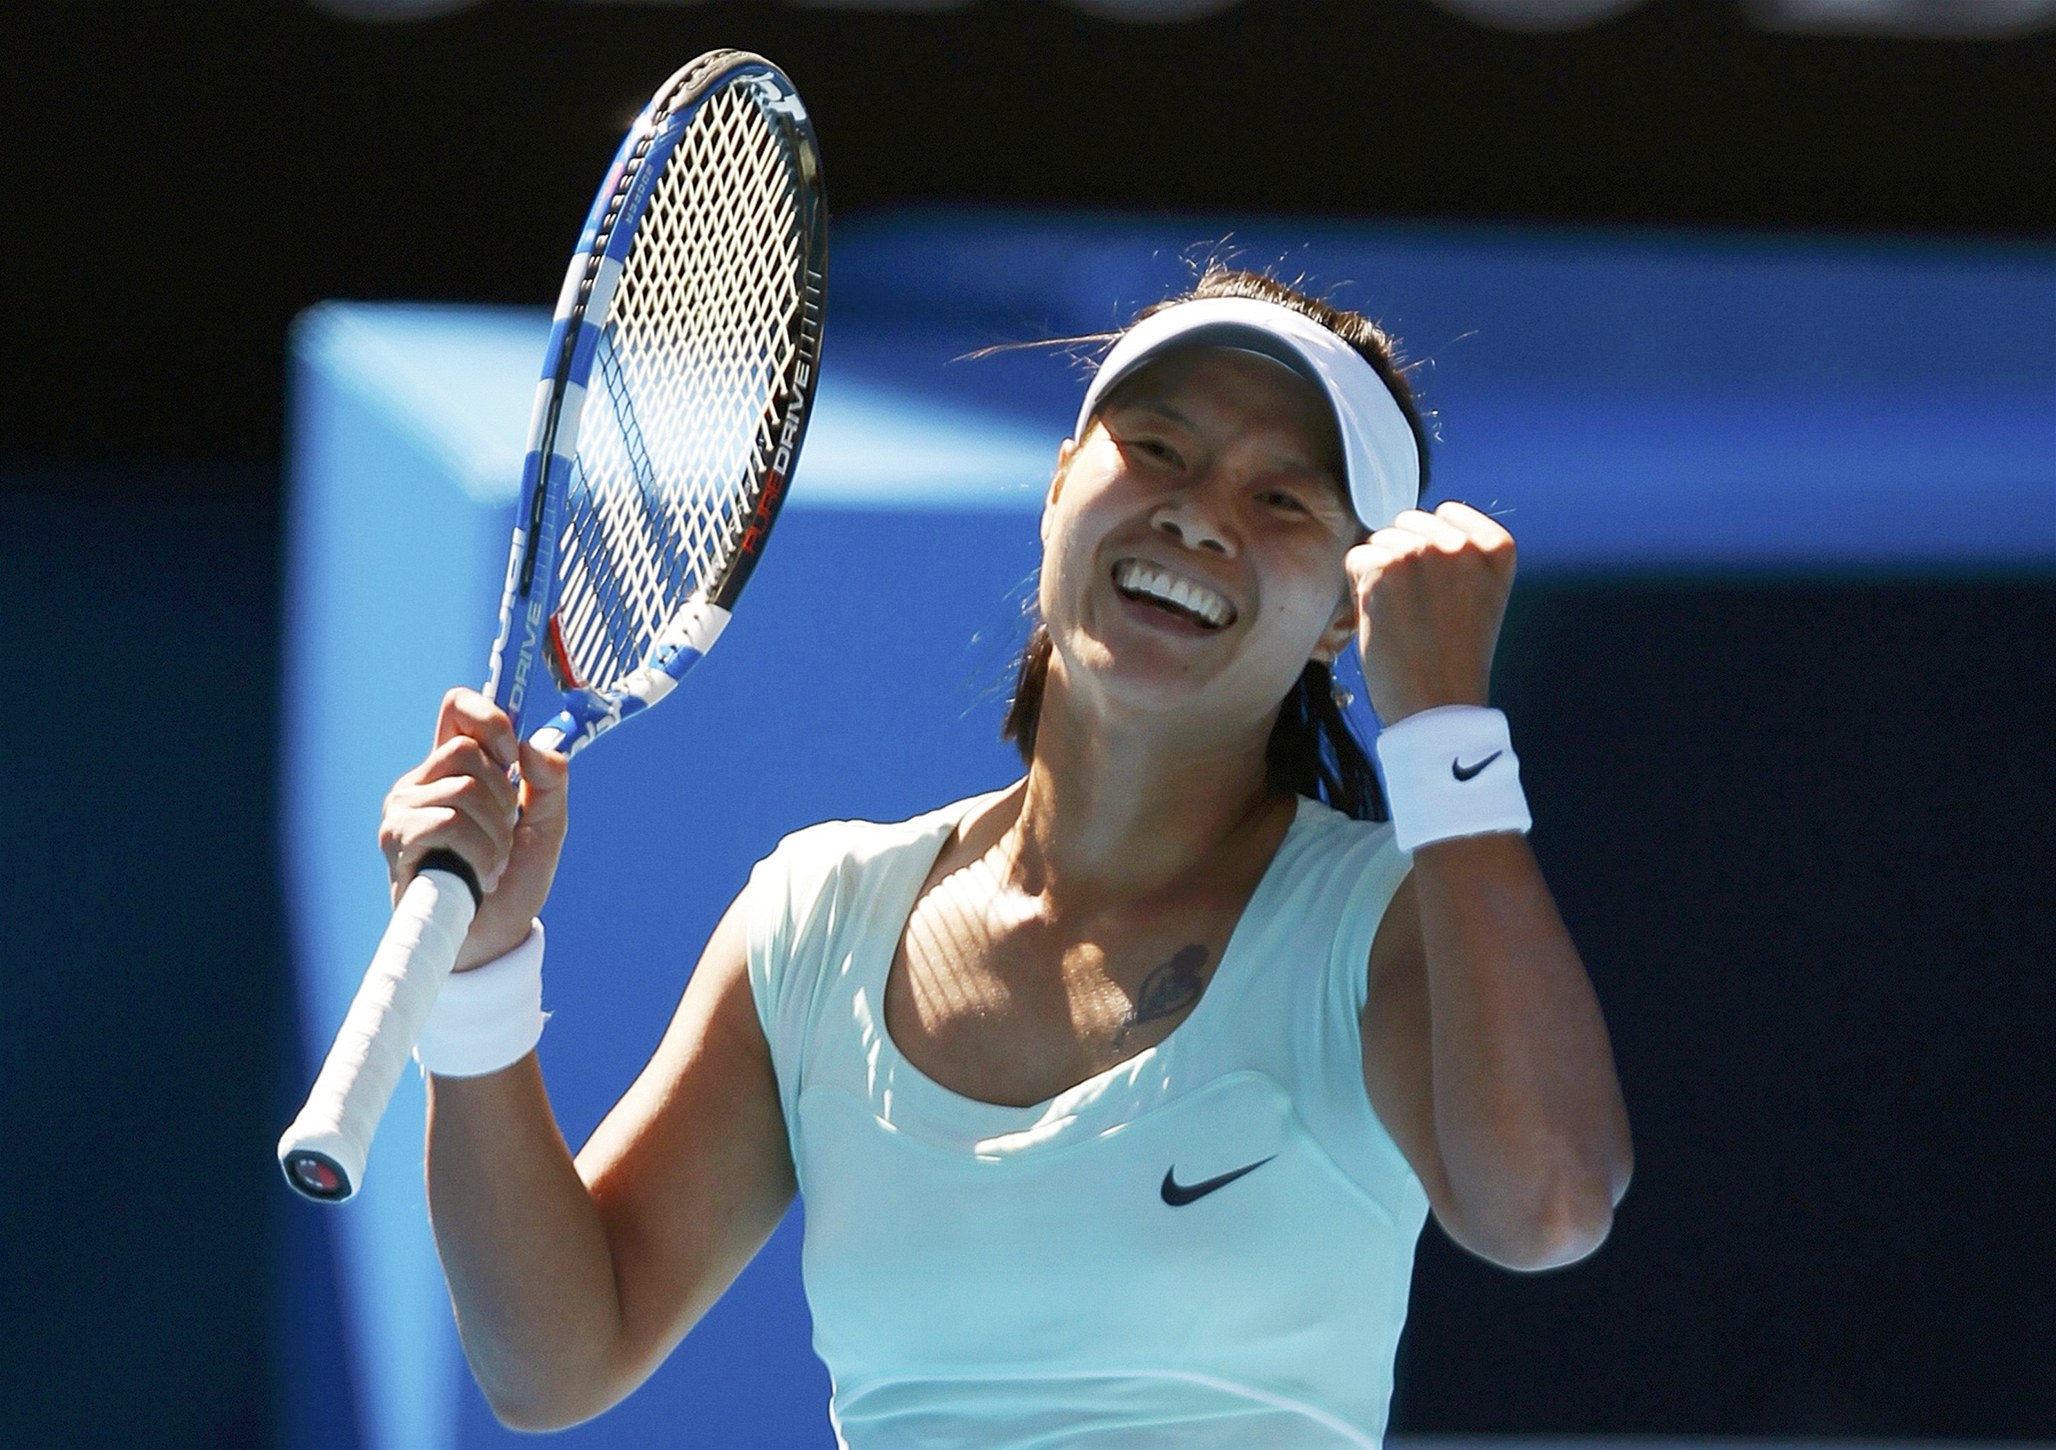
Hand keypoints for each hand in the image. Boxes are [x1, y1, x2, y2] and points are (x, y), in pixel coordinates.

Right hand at [378, 688, 570, 969]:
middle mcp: (422, 781)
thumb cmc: (512, 880)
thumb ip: (550, 781)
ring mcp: (404, 808)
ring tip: (490, 861)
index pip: (457, 708)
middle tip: (502, 834)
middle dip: (503, 796)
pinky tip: (477, 876)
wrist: (492, 938)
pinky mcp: (397, 838)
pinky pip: (450, 823)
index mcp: (455, 768)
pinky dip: (479, 853)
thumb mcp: (546, 825)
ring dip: (494, 833)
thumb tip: (536, 746)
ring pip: (464, 789)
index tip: (513, 754)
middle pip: (468, 750)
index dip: (489, 718)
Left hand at [1345, 502, 1516, 724]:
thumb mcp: (1480, 595)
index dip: (1432, 551)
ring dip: (1381, 572)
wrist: (1438, 707)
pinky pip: (1357, 556)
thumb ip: (1460, 555)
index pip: (1447, 514)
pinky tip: (1382, 617)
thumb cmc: (1454, 658)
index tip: (1441, 590)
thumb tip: (1409, 522)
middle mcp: (1463, 543)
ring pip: (1381, 539)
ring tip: (1403, 616)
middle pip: (1410, 523)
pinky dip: (1359, 586)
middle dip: (1404, 558)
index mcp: (1497, 549)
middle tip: (1419, 609)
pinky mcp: (1384, 568)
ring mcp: (1423, 552)